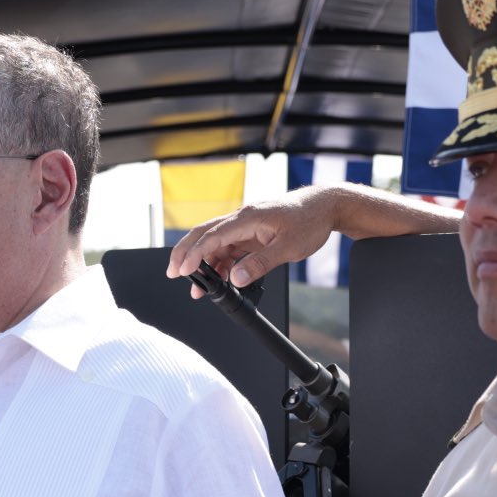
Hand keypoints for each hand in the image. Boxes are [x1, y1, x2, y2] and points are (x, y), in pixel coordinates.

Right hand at [165, 189, 336, 291]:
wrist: (323, 208)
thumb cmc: (309, 221)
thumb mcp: (288, 247)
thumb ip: (260, 264)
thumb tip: (236, 279)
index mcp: (248, 217)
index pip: (213, 235)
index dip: (195, 254)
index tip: (183, 270)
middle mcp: (242, 219)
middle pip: (204, 234)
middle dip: (185, 254)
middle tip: (173, 273)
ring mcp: (245, 227)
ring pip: (215, 244)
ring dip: (203, 264)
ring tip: (196, 288)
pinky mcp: (250, 234)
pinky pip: (228, 249)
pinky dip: (220, 265)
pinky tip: (219, 281)